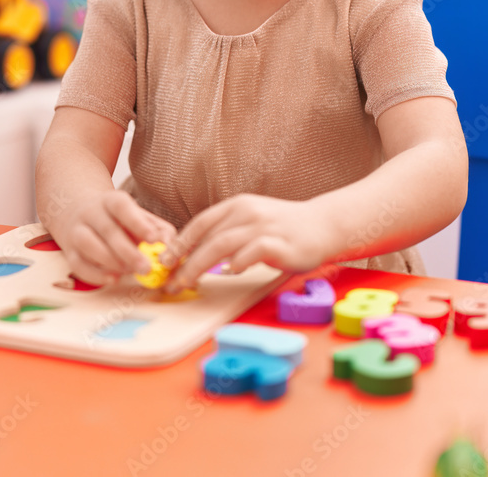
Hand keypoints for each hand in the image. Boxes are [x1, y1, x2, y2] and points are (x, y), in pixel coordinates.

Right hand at [49, 190, 176, 286]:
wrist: (78, 211)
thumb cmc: (118, 219)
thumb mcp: (140, 216)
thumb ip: (159, 230)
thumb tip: (169, 247)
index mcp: (112, 201)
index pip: (122, 207)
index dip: (138, 223)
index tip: (153, 239)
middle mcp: (92, 213)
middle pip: (108, 230)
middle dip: (128, 252)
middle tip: (146, 268)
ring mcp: (77, 231)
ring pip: (89, 245)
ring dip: (111, 262)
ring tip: (130, 272)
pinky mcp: (69, 251)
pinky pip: (78, 264)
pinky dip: (95, 274)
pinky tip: (113, 279)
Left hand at [160, 195, 331, 289]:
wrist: (323, 225)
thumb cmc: (284, 229)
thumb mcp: (251, 222)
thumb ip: (227, 233)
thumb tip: (195, 255)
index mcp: (237, 206)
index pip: (200, 223)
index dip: (179, 242)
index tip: (164, 261)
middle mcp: (247, 212)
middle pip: (207, 237)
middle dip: (184, 261)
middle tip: (171, 281)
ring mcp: (263, 226)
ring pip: (222, 244)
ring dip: (200, 265)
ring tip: (188, 282)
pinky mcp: (279, 242)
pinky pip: (252, 251)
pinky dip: (237, 262)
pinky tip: (229, 273)